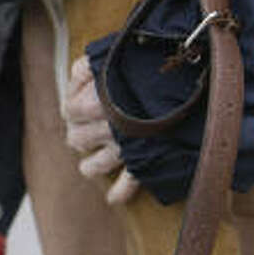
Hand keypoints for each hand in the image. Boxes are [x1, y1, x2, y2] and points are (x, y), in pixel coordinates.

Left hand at [63, 56, 139, 204]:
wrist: (185, 81)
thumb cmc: (145, 64)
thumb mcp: (109, 56)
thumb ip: (87, 67)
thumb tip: (76, 77)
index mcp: (95, 102)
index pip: (69, 110)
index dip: (71, 102)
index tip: (79, 98)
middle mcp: (107, 127)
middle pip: (76, 138)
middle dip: (78, 133)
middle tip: (83, 129)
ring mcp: (124, 146)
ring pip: (95, 166)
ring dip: (90, 165)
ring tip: (89, 163)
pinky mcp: (144, 159)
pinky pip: (129, 183)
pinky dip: (120, 193)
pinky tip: (113, 198)